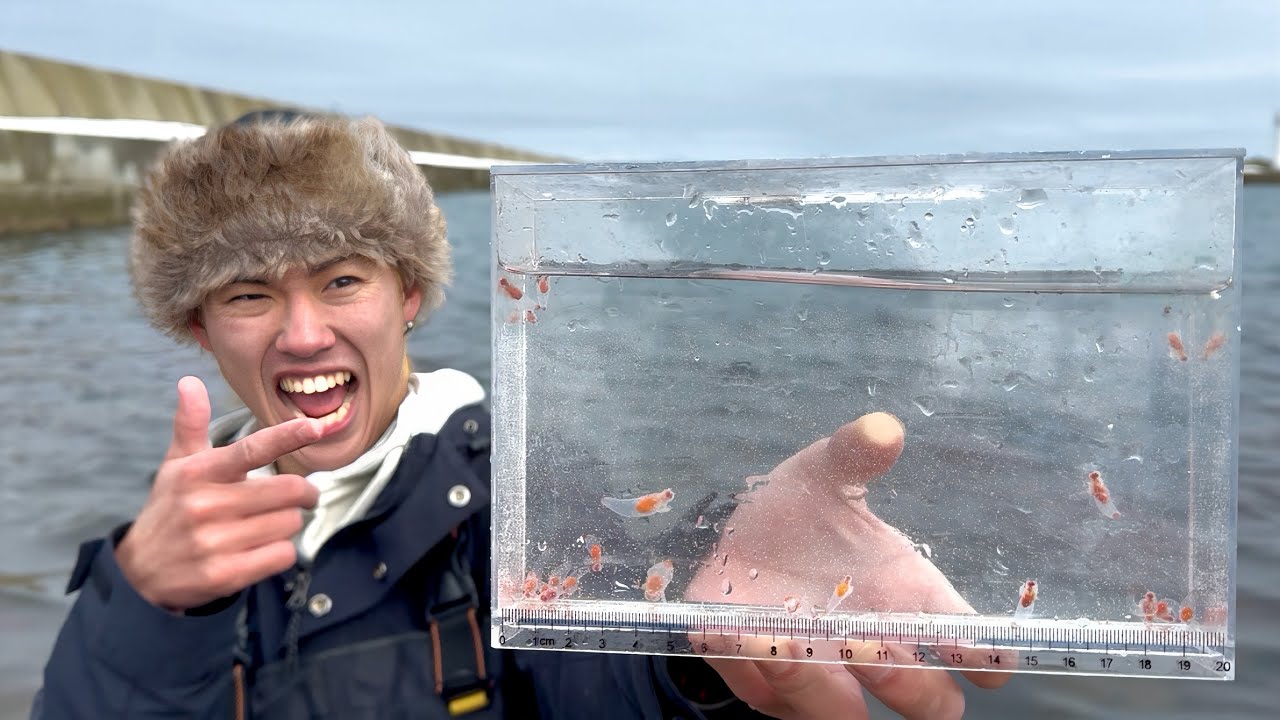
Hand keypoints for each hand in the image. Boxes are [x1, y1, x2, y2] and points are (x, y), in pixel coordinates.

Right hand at [114, 376, 326, 611]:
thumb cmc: (170, 508)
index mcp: (199, 472)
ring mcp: (214, 542)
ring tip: (268, 523)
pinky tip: (262, 549)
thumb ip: (191, 424)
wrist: (139, 573)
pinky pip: (282, 555)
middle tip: (300, 495)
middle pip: (288, 491)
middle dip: (303, 493)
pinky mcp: (224, 574)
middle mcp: (206, 505)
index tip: (315, 427)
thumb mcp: (176, 465)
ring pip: (289, 524)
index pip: (250, 450)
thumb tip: (189, 381)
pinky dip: (282, 551)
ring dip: (289, 523)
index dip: (286, 437)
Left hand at [685, 411, 1009, 718]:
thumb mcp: (823, 472)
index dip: (988, 662)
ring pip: (845, 718)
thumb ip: (854, 453)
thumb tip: (882, 429)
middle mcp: (876, 648)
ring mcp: (821, 675)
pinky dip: (760, 676)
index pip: (976, 651)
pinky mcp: (762, 681)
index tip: (983, 656)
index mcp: (911, 600)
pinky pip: (767, 700)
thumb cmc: (801, 510)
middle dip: (912, 687)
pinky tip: (745, 637)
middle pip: (930, 705)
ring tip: (793, 645)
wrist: (732, 530)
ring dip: (825, 691)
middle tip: (874, 645)